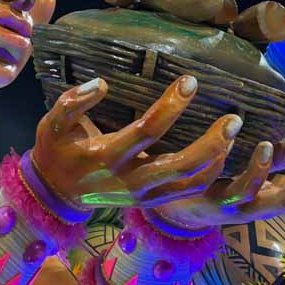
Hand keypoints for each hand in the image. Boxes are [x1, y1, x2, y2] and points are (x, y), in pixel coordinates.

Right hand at [33, 75, 243, 207]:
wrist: (57, 193)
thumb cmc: (56, 151)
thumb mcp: (49, 124)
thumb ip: (71, 103)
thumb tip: (100, 84)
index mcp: (105, 156)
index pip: (147, 130)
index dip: (171, 106)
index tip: (191, 82)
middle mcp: (129, 179)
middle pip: (180, 165)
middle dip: (211, 142)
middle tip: (234, 118)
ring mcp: (143, 195)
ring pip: (190, 183)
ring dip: (217, 159)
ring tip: (234, 131)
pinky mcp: (151, 202)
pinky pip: (188, 191)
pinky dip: (210, 173)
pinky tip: (222, 151)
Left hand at [154, 142, 284, 228]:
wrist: (171, 204)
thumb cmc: (217, 185)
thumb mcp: (253, 174)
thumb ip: (278, 162)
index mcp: (272, 198)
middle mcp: (258, 207)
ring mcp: (233, 206)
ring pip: (258, 197)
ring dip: (268, 170)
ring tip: (271, 144)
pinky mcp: (206, 200)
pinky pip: (223, 187)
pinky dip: (231, 164)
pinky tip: (235, 141)